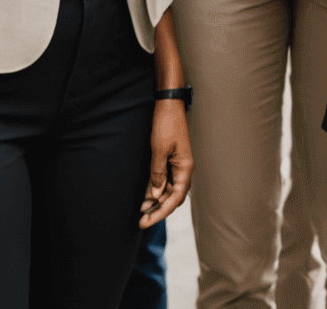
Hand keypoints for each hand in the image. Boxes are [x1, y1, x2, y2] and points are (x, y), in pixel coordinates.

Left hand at [140, 100, 192, 226]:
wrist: (168, 105)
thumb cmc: (167, 124)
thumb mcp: (159, 150)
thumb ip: (157, 174)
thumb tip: (156, 195)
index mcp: (185, 168)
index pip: (176, 198)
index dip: (161, 212)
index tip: (147, 221)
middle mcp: (183, 169)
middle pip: (173, 197)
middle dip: (158, 210)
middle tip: (141, 221)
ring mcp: (177, 165)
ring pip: (168, 190)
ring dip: (156, 201)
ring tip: (141, 212)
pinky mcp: (170, 160)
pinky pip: (164, 180)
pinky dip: (156, 190)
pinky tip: (146, 196)